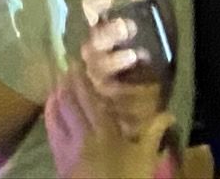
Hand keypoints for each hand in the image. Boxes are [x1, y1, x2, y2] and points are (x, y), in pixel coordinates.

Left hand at [44, 61, 170, 178]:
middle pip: (69, 102)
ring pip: (56, 113)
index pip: (88, 98)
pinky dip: (49, 114)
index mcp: (105, 131)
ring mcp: (67, 146)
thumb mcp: (146, 157)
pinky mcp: (59, 158)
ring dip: (55, 96)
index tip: (76, 61)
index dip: (80, 78)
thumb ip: (154, 132)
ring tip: (57, 83)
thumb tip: (169, 114)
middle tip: (65, 67)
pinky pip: (51, 130)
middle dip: (66, 83)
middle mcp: (82, 134)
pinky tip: (49, 108)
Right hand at [77, 0, 171, 123]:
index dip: (95, 2)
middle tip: (128, 27)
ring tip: (133, 55)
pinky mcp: (106, 91)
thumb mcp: (149, 30)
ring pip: (98, 62)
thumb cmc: (145, 58)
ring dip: (114, 57)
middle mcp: (95, 47)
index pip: (88, 9)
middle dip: (110, 32)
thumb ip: (141, 11)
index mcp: (102, 29)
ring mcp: (98, 70)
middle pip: (95, 37)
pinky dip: (120, 82)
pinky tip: (133, 76)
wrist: (147, 98)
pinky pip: (108, 84)